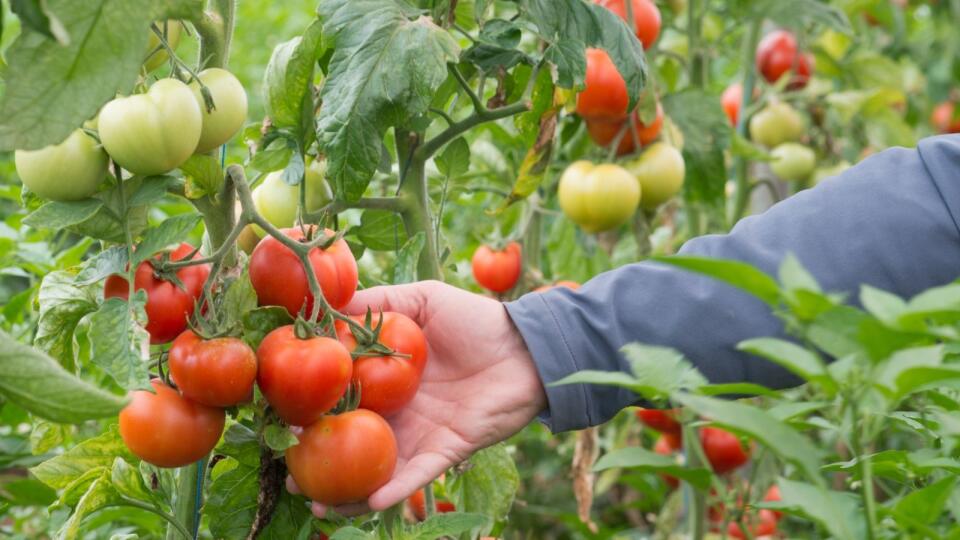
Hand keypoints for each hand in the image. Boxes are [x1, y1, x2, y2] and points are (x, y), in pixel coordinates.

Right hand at [286, 280, 547, 516]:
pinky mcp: (447, 450)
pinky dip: (395, 491)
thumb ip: (379, 303)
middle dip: (318, 459)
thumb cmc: (476, 319)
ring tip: (317, 501)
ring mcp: (421, 434)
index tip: (278, 413)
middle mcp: (399, 411)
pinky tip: (368, 502)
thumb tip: (329, 303)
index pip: (340, 395)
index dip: (311, 406)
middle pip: (350, 440)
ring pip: (378, 469)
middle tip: (288, 469)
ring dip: (348, 489)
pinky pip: (417, 476)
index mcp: (387, 378)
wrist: (527, 346)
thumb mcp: (422, 300)